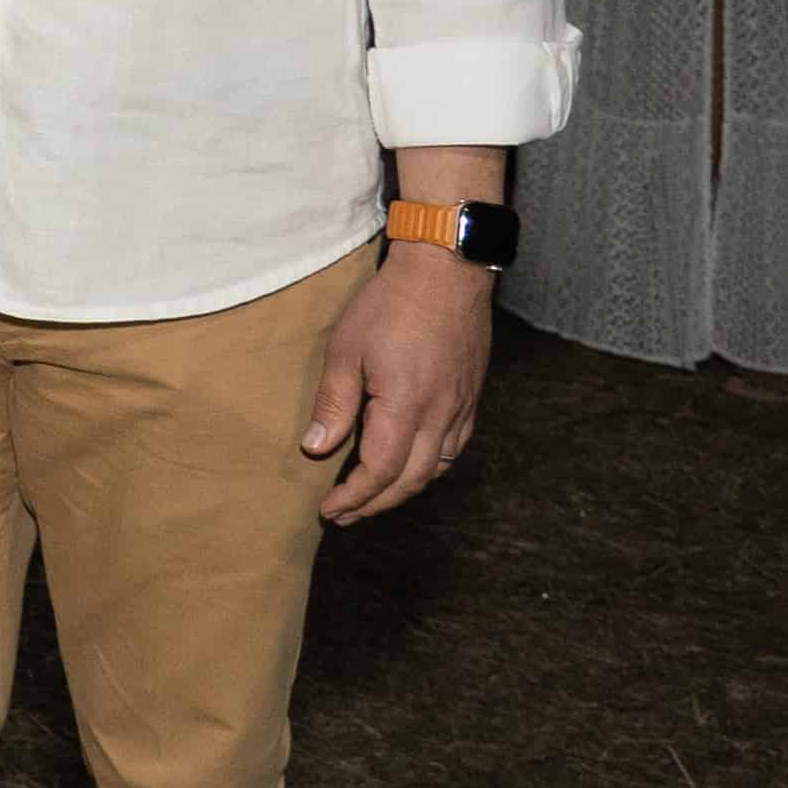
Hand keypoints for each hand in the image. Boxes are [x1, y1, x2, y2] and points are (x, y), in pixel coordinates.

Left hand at [305, 242, 495, 521]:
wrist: (446, 272)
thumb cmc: (390, 305)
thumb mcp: (346, 349)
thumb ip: (334, 402)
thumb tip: (316, 448)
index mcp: (406, 407)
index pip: (380, 472)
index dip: (354, 497)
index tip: (329, 510)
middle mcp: (440, 416)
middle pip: (410, 479)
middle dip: (376, 504)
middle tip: (345, 515)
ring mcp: (461, 408)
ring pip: (436, 468)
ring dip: (403, 490)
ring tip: (373, 499)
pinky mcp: (471, 397)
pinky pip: (454, 448)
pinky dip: (430, 467)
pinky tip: (413, 467)